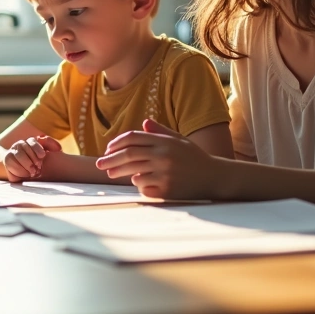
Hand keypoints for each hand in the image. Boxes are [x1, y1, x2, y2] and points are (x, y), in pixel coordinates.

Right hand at [3, 135, 62, 181]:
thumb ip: (52, 148)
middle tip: (38, 167)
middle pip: (25, 147)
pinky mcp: (7, 159)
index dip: (37, 148)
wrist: (22, 171)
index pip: (33, 141)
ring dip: (27, 164)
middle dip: (32, 158)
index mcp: (31, 142)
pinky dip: (20, 170)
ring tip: (32, 172)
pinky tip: (25, 174)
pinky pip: (12, 163)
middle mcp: (21, 144)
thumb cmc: (38, 164)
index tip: (42, 156)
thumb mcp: (46, 155)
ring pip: (18, 154)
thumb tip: (58, 148)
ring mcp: (13, 151)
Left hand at [95, 119, 218, 198]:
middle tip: (99, 165)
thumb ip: (161, 132)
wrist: (215, 177)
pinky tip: (141, 184)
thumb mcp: (180, 140)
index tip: (107, 150)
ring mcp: (165, 173)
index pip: (133, 138)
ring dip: (124, 174)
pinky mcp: (167, 189)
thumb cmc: (194, 158)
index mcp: (165, 141)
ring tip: (113, 175)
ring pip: (134, 173)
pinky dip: (139, 186)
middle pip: (128, 155)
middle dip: (110, 160)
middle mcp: (164, 155)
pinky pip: (144, 188)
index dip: (117, 143)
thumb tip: (144, 123)